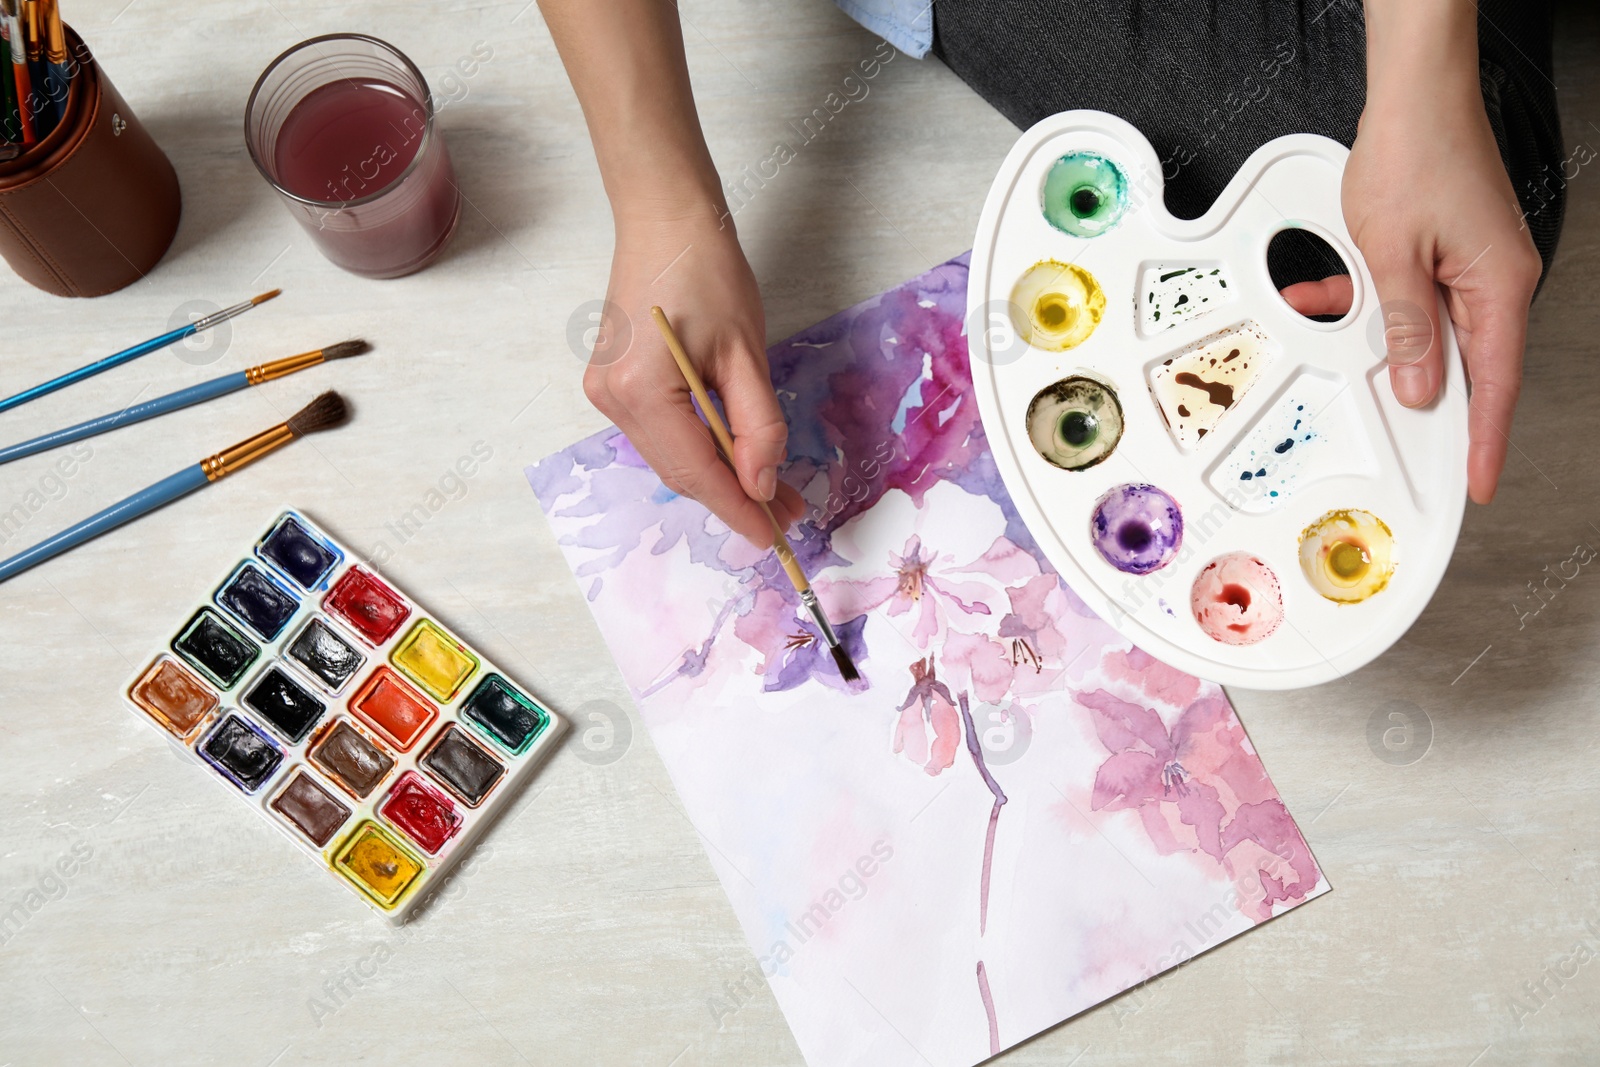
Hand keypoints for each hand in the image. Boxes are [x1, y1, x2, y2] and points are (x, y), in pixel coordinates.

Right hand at [584, 215, 804, 546]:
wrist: (664, 218)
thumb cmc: (706, 270)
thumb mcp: (745, 351)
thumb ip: (756, 423)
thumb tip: (762, 484)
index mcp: (641, 391)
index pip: (696, 472)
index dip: (737, 509)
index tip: (775, 536)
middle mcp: (612, 400)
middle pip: (680, 473)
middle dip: (734, 496)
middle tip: (786, 511)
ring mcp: (606, 393)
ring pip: (670, 458)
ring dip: (719, 476)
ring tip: (770, 488)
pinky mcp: (613, 383)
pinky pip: (661, 435)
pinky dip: (699, 450)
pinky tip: (734, 454)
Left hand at [1283, 18, 1542, 504]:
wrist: (1414, 94)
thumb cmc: (1414, 157)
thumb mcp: (1395, 257)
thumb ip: (1405, 329)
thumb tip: (1416, 385)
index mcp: (1497, 286)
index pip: (1494, 384)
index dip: (1483, 439)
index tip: (1477, 481)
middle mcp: (1493, 278)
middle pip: (1462, 360)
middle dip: (1422, 393)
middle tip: (1401, 439)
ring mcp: (1471, 261)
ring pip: (1425, 325)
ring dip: (1380, 338)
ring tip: (1343, 348)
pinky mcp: (1446, 245)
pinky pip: (1409, 291)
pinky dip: (1369, 299)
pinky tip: (1326, 295)